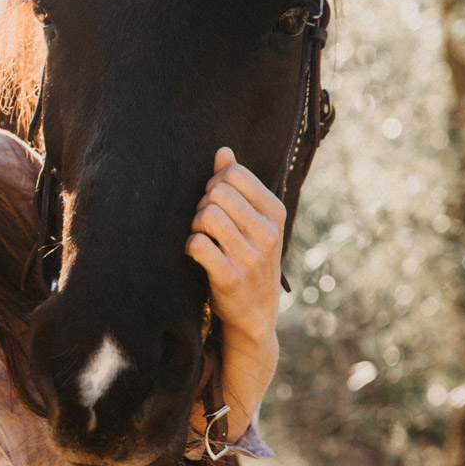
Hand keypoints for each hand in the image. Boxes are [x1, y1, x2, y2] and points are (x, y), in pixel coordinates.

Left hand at [184, 147, 284, 443]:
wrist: (255, 314)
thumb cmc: (249, 258)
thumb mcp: (253, 222)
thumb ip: (239, 185)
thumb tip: (223, 151)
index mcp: (275, 213)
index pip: (235, 174)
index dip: (215, 183)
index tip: (215, 201)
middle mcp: (268, 233)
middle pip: (217, 193)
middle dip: (202, 203)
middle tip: (204, 222)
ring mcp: (251, 256)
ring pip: (206, 216)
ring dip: (194, 225)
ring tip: (200, 237)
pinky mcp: (230, 277)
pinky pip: (197, 244)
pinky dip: (189, 245)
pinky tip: (195, 254)